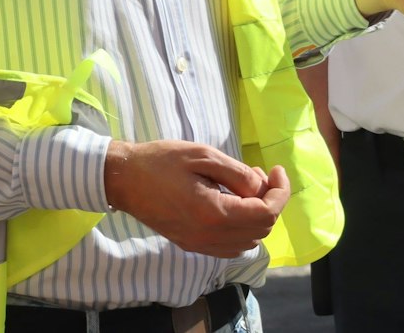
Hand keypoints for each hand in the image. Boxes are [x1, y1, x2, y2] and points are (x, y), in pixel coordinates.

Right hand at [102, 139, 289, 257]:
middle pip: (261, 230)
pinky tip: (233, 204)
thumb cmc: (162, 161)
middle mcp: (208, 237)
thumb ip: (239, 174)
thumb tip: (262, 187)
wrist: (124, 179)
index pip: (266, 214)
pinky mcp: (191, 244)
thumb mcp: (205, 156)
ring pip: (247, 241)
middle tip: (259, 174)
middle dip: (270, 201)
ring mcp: (198, 245)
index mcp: (213, 214)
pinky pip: (230, 246)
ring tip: (245, 186)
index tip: (277, 170)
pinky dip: (242, 228)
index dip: (280, 192)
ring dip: (257, 215)